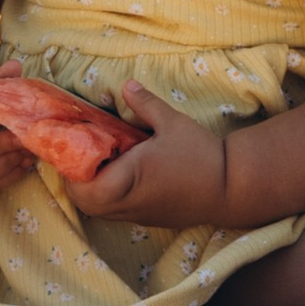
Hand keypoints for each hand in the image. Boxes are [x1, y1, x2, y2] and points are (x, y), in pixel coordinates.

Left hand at [47, 82, 229, 230]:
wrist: (231, 187)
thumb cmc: (201, 154)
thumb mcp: (172, 121)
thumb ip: (145, 104)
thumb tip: (125, 85)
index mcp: (131, 177)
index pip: (85, 187)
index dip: (73, 171)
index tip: (77, 149)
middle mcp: (130, 202)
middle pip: (86, 204)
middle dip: (77, 182)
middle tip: (84, 156)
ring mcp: (139, 215)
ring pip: (99, 212)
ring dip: (92, 192)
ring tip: (100, 165)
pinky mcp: (148, 220)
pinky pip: (116, 214)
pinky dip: (108, 199)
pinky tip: (120, 176)